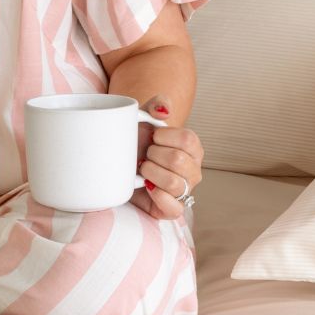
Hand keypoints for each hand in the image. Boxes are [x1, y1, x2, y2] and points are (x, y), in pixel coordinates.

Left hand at [130, 95, 202, 220]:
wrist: (120, 165)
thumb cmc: (137, 141)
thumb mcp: (144, 118)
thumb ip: (157, 105)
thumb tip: (164, 110)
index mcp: (193, 148)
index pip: (188, 139)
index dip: (164, 136)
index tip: (152, 137)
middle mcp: (193, 170)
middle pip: (178, 160)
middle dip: (153, 154)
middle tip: (144, 154)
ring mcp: (185, 191)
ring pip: (174, 183)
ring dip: (151, 173)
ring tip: (142, 168)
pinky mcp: (172, 209)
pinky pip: (174, 208)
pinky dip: (157, 195)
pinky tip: (146, 185)